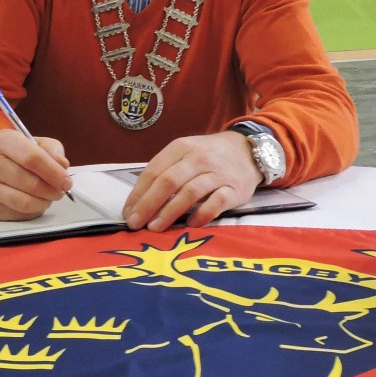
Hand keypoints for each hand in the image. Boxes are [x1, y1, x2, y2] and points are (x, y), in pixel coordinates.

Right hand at [0, 128, 72, 220]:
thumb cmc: (16, 154)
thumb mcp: (36, 142)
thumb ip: (53, 150)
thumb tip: (62, 166)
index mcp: (4, 141)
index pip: (32, 158)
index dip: (53, 172)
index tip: (67, 182)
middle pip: (30, 183)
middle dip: (52, 190)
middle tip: (60, 191)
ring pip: (25, 202)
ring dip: (44, 202)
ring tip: (48, 196)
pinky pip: (19, 214)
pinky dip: (33, 210)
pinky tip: (34, 201)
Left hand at [123, 131, 261, 231]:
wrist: (248, 150)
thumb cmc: (208, 156)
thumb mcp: (185, 153)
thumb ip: (166, 172)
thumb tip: (139, 202)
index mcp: (181, 148)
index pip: (154, 171)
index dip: (138, 193)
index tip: (128, 213)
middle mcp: (198, 158)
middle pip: (169, 181)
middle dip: (148, 204)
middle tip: (135, 224)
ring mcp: (217, 173)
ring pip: (190, 192)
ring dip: (170, 211)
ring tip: (155, 228)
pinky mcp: (234, 188)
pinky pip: (217, 202)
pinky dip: (202, 214)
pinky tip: (190, 225)